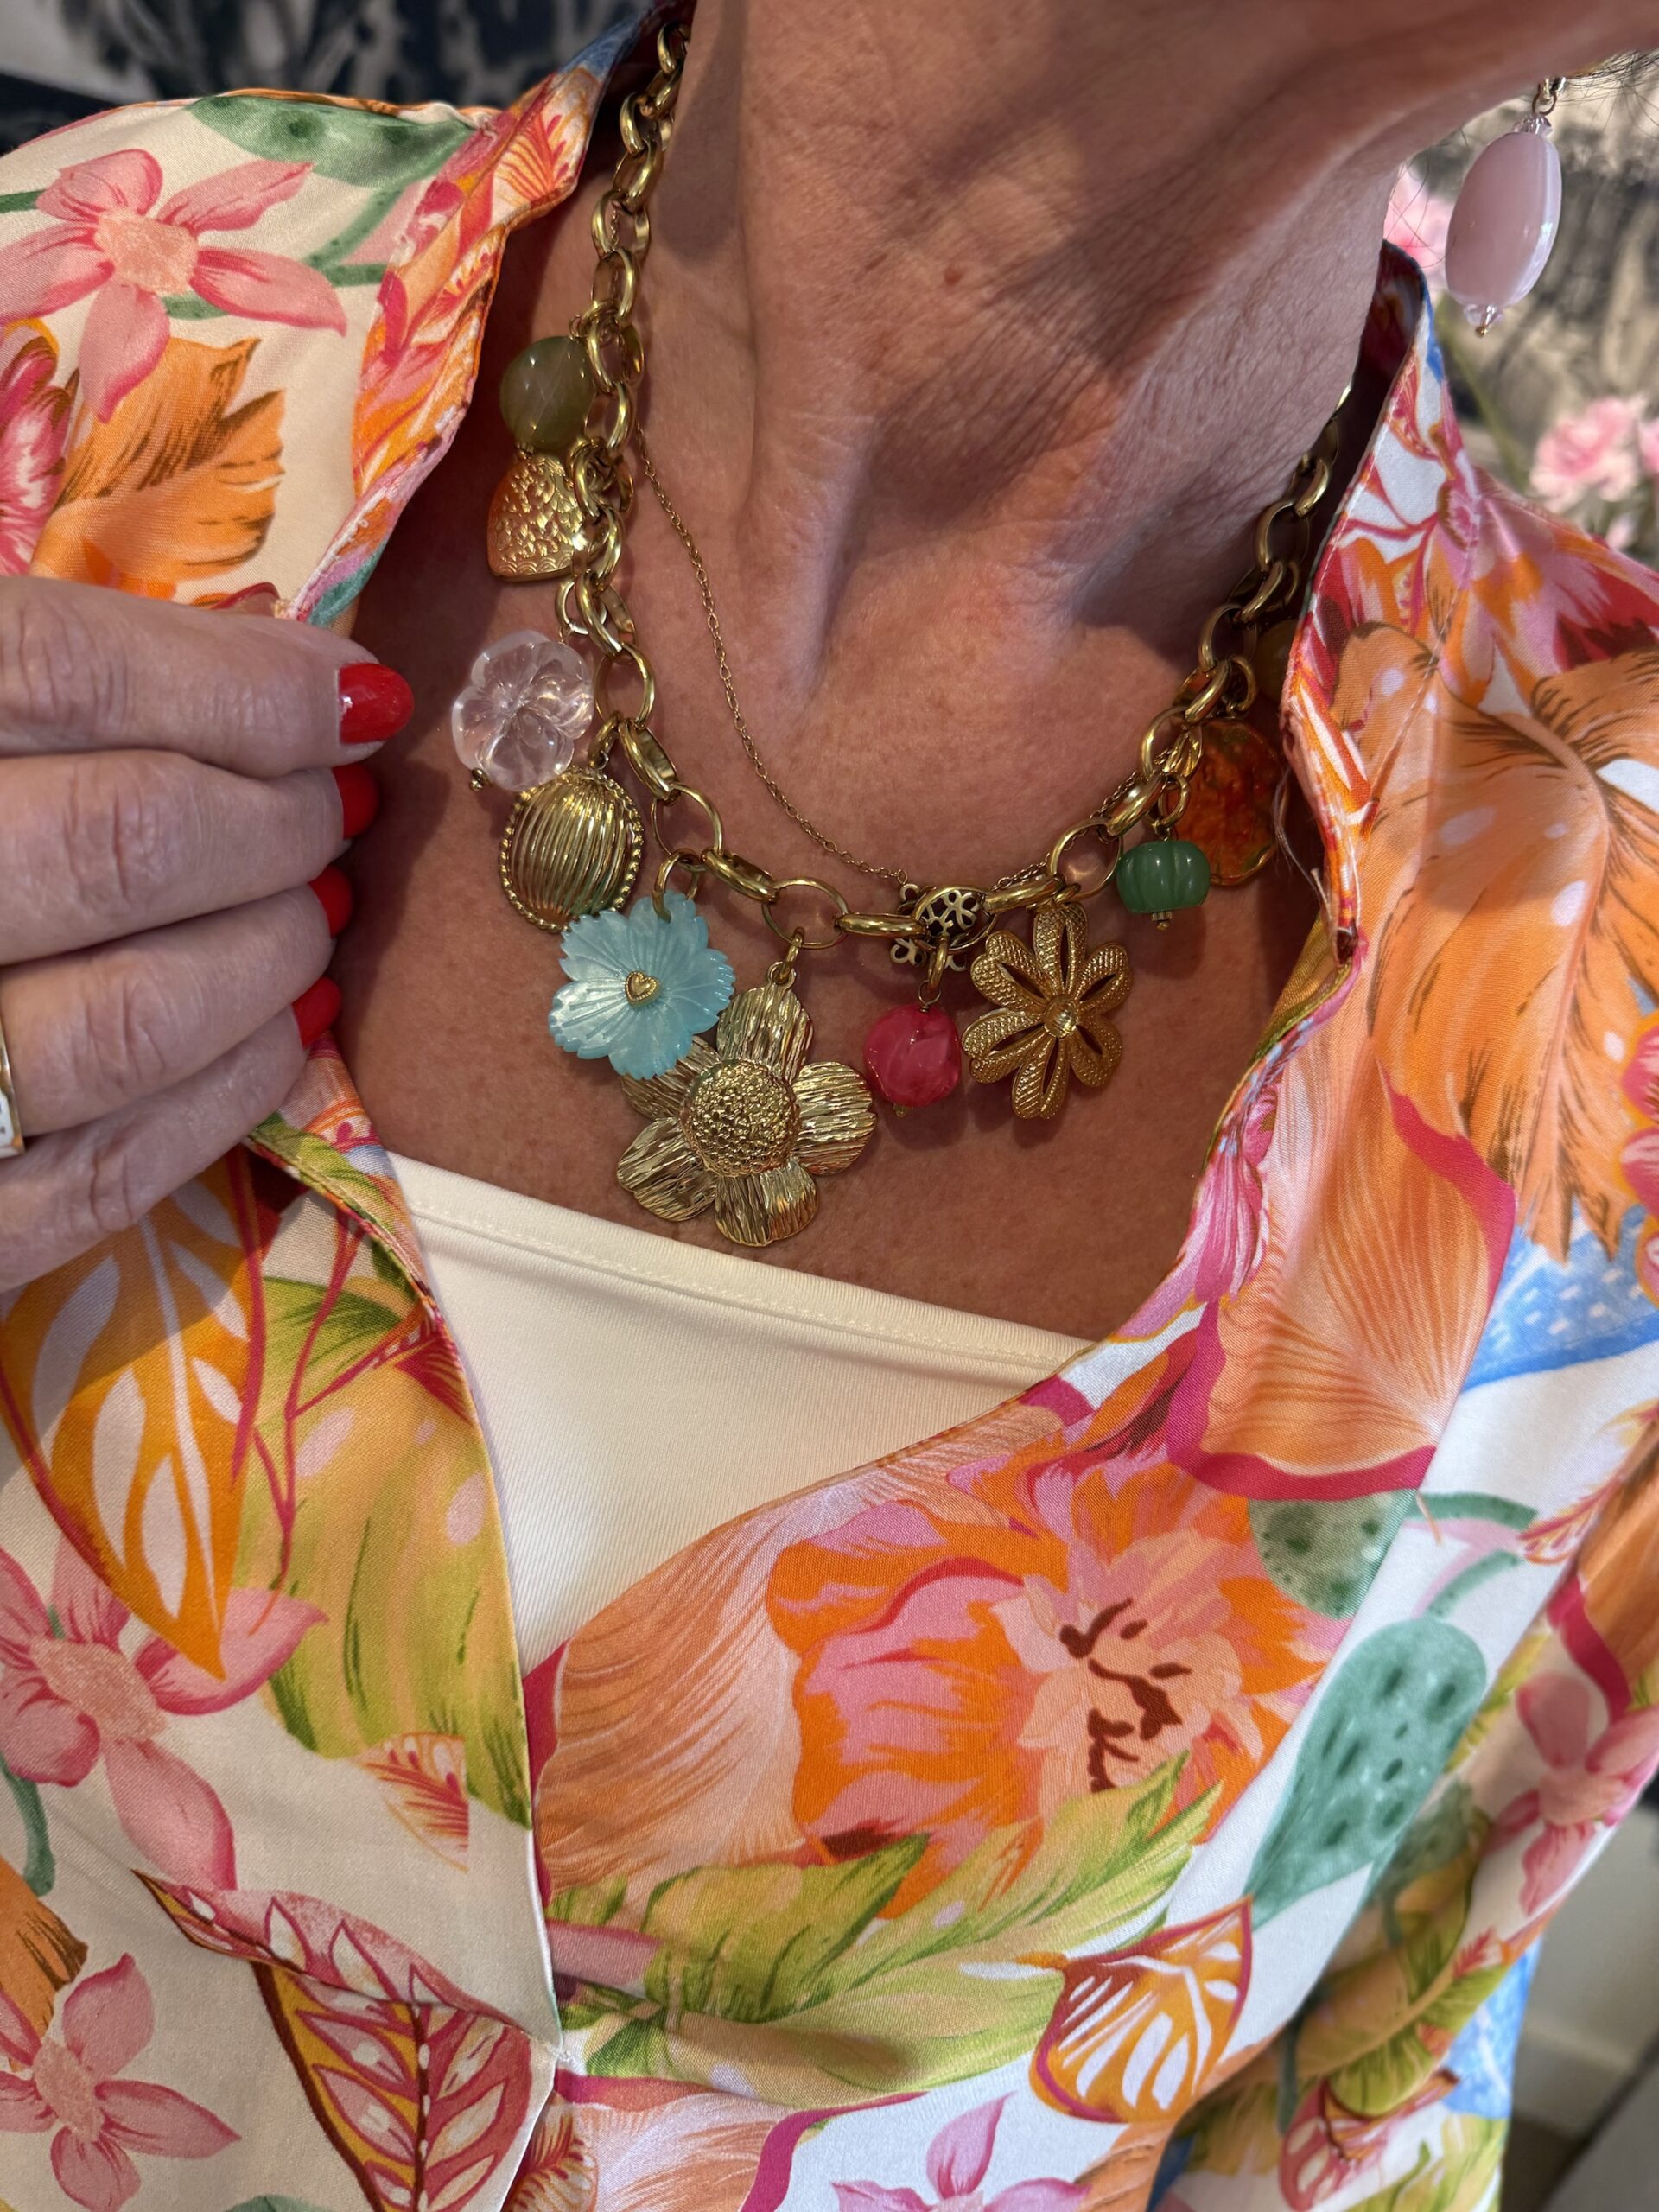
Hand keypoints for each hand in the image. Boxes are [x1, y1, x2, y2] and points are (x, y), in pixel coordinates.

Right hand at [0, 577, 410, 1291]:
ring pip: (137, 1015)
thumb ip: (35, 665)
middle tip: (327, 811)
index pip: (63, 671)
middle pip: (129, 836)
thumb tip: (302, 673)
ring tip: (306, 913)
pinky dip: (229, 1096)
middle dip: (278, 818)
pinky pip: (106, 1174)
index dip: (242, 683)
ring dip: (272, 953)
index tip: (354, 697)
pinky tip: (280, 1031)